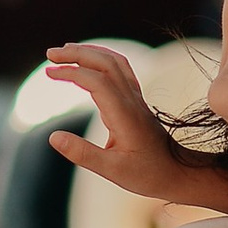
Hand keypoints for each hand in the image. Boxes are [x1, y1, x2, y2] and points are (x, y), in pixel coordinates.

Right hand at [44, 44, 227, 209]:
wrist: (178, 173)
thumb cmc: (148, 174)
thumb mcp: (112, 170)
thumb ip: (82, 153)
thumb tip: (53, 137)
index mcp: (125, 114)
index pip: (96, 81)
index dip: (71, 72)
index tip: (49, 73)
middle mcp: (132, 101)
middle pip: (105, 62)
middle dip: (77, 53)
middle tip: (50, 54)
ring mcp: (136, 99)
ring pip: (114, 62)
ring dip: (89, 52)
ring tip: (65, 52)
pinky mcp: (137, 102)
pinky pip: (121, 70)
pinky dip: (101, 60)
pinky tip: (88, 64)